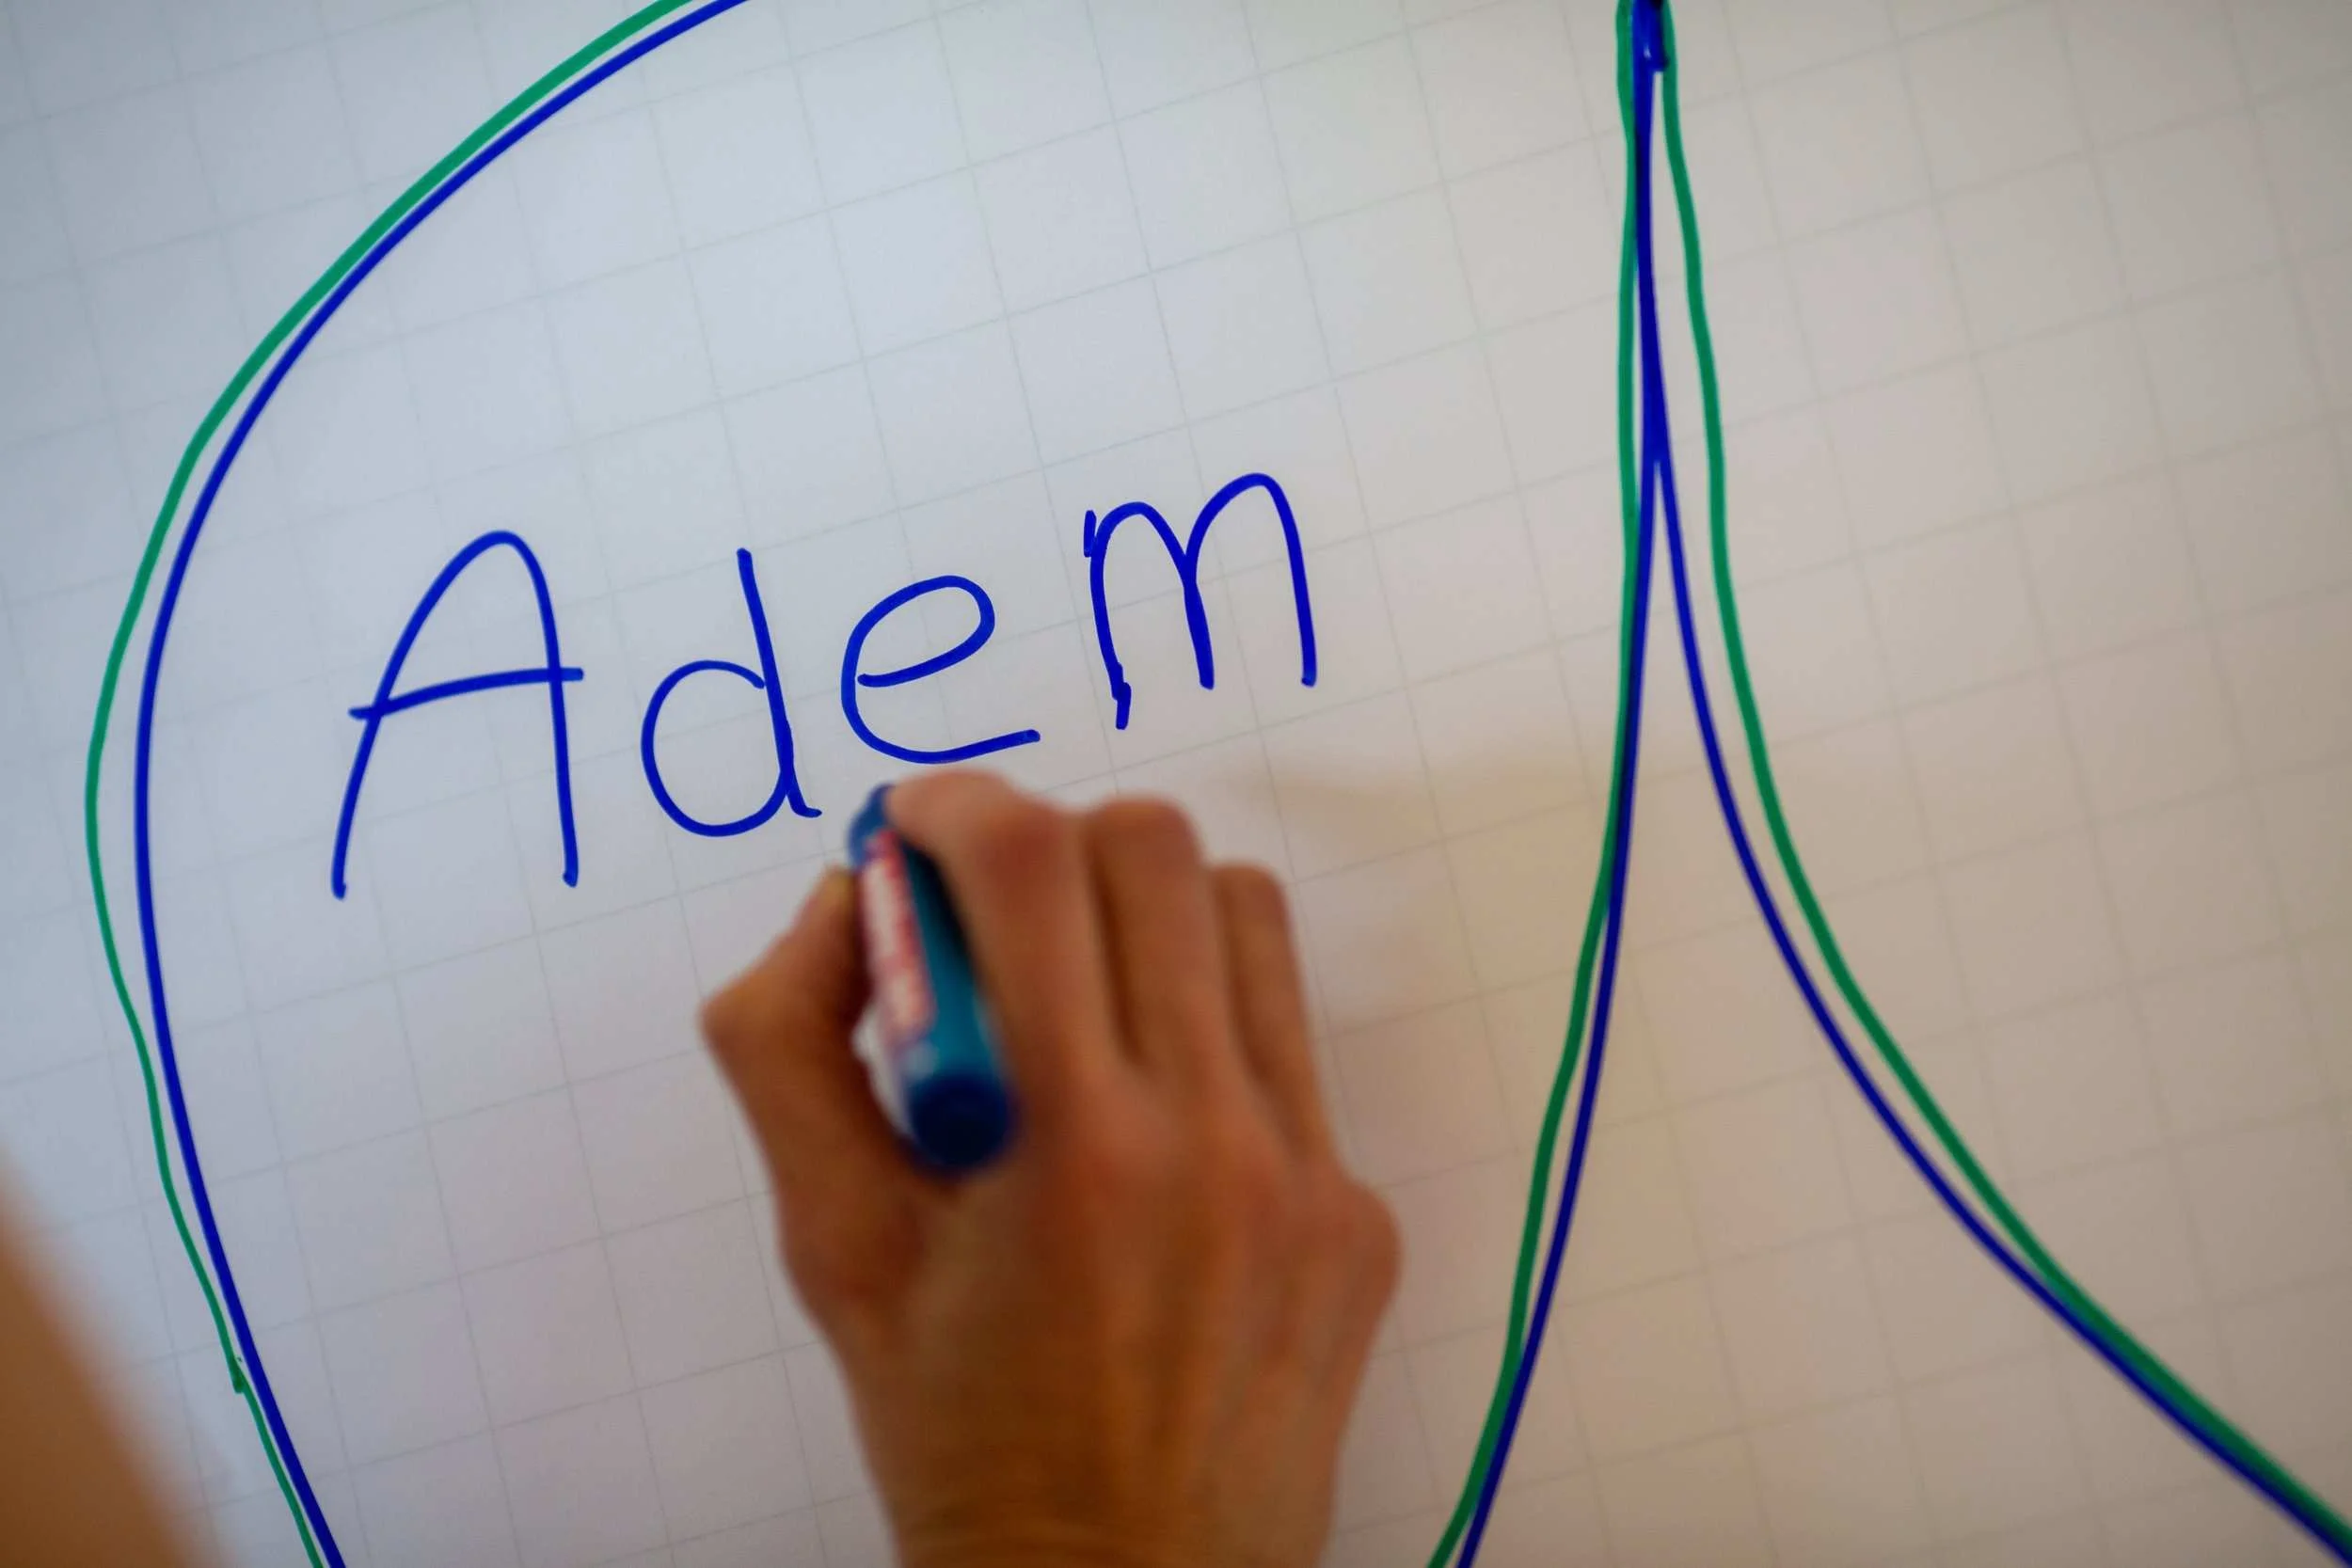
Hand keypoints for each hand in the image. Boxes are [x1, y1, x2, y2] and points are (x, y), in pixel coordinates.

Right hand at [702, 772, 1399, 1567]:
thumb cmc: (953, 1431)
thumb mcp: (829, 1248)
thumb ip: (791, 1048)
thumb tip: (844, 895)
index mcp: (1068, 1147)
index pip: (1028, 865)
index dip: (953, 808)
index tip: (911, 828)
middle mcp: (1213, 1142)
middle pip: (1152, 849)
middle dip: (1046, 845)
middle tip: (987, 917)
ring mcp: (1308, 1175)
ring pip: (1244, 914)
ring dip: (1142, 916)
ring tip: (1077, 1006)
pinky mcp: (1358, 1213)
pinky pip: (1286, 1040)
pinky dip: (1202, 1031)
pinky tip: (1146, 1128)